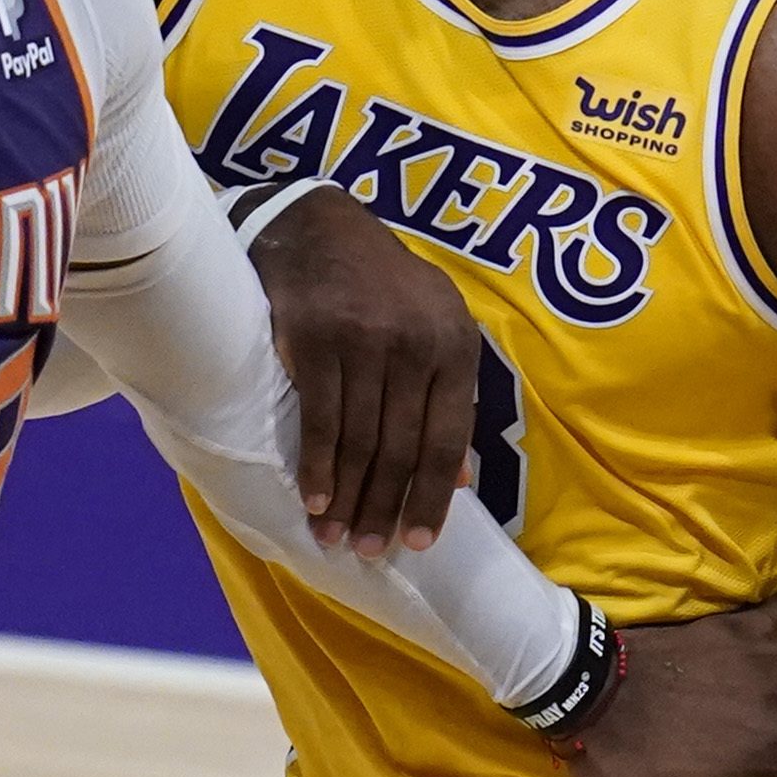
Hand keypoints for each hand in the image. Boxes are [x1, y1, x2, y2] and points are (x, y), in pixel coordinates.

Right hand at [246, 187, 479, 555]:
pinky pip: (319, 417)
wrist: (319, 224)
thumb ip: (449, 397)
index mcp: (454, 344)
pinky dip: (316, 464)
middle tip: (370, 551)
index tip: (419, 542)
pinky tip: (314, 496)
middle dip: (384, 506)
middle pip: (402, 446)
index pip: (448, 438)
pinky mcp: (315, 336)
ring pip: (359, 438)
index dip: (433, 496)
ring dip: (347, 496)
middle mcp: (415, 342)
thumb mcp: (434, 325)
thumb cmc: (382, 284)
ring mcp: (364, 339)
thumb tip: (462, 479)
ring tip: (336, 535)